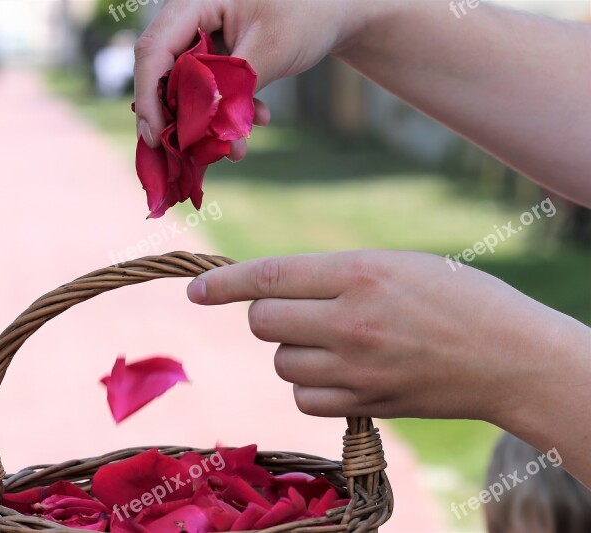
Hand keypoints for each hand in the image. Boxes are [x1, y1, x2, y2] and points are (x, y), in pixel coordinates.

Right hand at [134, 0, 387, 157]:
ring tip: (237, 149)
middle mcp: (191, 16)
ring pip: (188, 87)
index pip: (153, 51)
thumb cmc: (307, 14)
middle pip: (163, 73)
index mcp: (193, 0)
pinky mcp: (218, 55)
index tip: (157, 137)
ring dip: (209, 121)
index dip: (150, 97)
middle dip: (181, 117)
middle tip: (188, 154)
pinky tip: (259, 120)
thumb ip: (230, 89)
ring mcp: (204, 36)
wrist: (339, 9)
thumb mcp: (267, 52)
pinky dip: (229, 110)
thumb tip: (203, 131)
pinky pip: (211, 88)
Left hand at [186, 250, 587, 426]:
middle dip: (264, 315)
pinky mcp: (364, 403)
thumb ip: (334, 274)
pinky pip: (302, 397)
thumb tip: (274, 287)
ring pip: (280, 361)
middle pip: (261, 322)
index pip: (268, 275)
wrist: (511, 358)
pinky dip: (310, 385)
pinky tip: (339, 373)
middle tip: (296, 312)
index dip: (223, 283)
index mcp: (359, 272)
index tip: (195, 290)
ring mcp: (355, 367)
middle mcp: (349, 320)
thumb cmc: (459, 298)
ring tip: (334, 342)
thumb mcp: (397, 264)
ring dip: (292, 350)